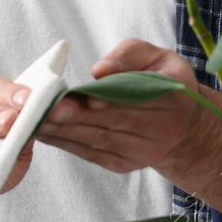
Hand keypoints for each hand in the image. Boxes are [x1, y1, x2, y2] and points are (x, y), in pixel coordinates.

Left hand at [36, 38, 205, 175]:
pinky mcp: (126, 165)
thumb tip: (99, 71)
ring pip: (101, 141)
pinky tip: (46, 133)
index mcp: (175, 98)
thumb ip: (128, 56)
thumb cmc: (162, 80)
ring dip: (66, 132)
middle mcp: (164, 131)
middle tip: (48, 108)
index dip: (112, 99)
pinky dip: (68, 144)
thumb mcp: (156, 56)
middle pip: (116, 122)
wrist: (183, 126)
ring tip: (38, 119)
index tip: (85, 96)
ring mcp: (145, 153)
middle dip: (79, 116)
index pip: (140, 99)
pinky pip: (94, 154)